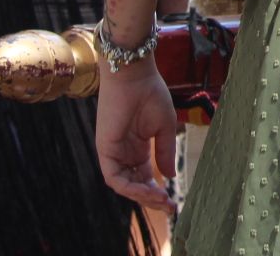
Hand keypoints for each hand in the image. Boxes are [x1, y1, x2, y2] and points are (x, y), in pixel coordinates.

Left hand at [96, 62, 177, 211]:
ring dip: (142, 196)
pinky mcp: (105, 150)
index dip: (158, 191)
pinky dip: (129, 187)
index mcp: (138, 148)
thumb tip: (170, 177)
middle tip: (169, 206)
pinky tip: (148, 189)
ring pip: (124, 185)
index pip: (146, 178)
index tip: (174, 201)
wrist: (134, 75)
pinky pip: (114, 177)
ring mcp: (113, 153)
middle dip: (151, 199)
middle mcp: (124, 153)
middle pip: (135, 185)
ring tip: (161, 199)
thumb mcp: (165, 127)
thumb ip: (165, 153)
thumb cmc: (151, 94)